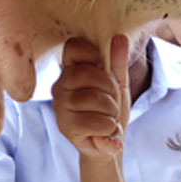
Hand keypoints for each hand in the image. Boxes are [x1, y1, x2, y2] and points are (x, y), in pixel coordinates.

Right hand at [52, 36, 130, 158]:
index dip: (92, 53)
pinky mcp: (66, 127)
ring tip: (109, 117)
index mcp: (72, 70)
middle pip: (85, 74)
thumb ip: (118, 62)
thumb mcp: (118, 84)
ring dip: (111, 110)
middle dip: (109, 88)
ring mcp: (61, 106)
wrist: (109, 143)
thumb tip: (120, 38)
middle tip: (112, 100)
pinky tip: (106, 131)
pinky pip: (95, 121)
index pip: (73, 47)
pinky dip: (109, 127)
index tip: (102, 67)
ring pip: (92, 98)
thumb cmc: (109, 111)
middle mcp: (60, 85)